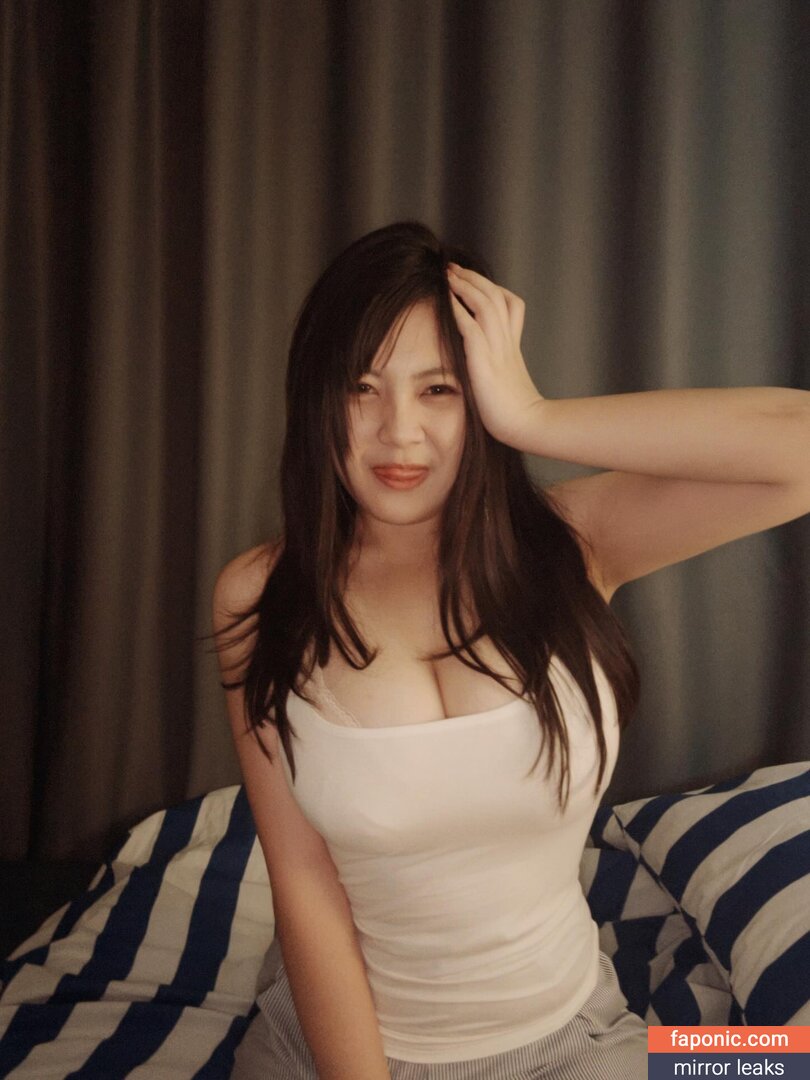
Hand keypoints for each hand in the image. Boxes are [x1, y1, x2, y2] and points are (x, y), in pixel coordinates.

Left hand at [446, 263, 543, 447]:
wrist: (529, 425)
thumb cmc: (514, 412)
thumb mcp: (508, 382)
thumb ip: (497, 367)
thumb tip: (483, 368)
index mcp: (513, 345)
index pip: (510, 305)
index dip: (491, 288)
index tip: (470, 279)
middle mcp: (507, 341)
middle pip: (496, 296)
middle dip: (474, 278)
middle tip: (453, 267)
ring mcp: (499, 350)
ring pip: (485, 304)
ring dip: (466, 286)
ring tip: (449, 275)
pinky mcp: (486, 362)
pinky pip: (472, 328)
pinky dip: (459, 311)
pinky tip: (447, 300)